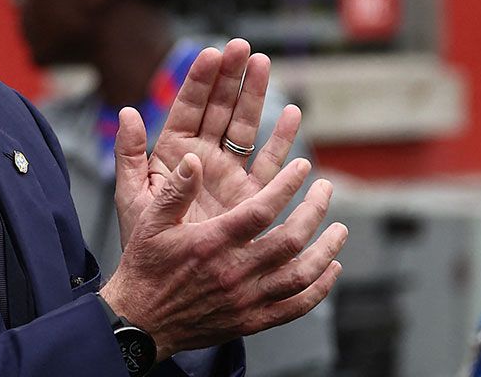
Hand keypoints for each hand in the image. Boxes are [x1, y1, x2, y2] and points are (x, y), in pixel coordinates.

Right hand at [100, 153, 346, 356]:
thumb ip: (174, 190)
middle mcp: (234, 271)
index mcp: (211, 242)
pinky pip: (296, 306)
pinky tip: (330, 270)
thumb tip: (193, 159)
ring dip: (326, 249)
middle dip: (315, 210)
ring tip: (339, 229)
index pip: (261, 210)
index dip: (288, 186)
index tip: (304, 167)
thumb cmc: (145, 267)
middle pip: (290, 239)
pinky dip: (320, 288)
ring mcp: (246, 299)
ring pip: (301, 274)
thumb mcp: (150, 223)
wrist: (141, 322)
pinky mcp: (252, 321)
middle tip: (327, 190)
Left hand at [113, 39, 298, 245]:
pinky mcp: (248, 195)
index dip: (199, 81)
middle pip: (218, 109)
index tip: (212, 52)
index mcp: (171, 154)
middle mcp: (201, 158)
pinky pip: (267, 162)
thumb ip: (129, 154)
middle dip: (230, 77)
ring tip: (263, 64)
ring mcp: (226, 174)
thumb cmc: (143, 243)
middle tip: (243, 46)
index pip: (187, 108)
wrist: (168, 286)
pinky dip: (280, 139)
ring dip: (254, 96)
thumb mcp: (132, 196)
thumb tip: (127, 111)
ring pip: (243, 126)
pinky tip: (291, 114)